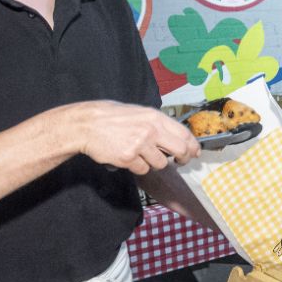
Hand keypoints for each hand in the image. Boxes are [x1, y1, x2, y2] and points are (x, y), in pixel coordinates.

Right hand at [72, 101, 200, 173]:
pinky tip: (127, 157)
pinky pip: (143, 169)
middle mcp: (151, 130)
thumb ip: (157, 124)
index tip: (194, 153)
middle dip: (182, 159)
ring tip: (139, 153)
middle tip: (179, 162)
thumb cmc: (112, 118)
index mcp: (155, 117)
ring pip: (160, 163)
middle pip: (180, 150)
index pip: (184, 134)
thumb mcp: (139, 113)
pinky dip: (137, 166)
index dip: (192, 146)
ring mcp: (140, 145)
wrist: (87, 124)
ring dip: (153, 162)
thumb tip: (177, 138)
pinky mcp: (129, 158)